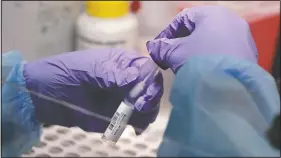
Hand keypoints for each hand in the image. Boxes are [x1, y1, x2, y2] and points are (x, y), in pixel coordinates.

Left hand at [23, 48, 162, 133]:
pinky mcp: (116, 114)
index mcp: (121, 62)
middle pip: (150, 87)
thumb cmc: (63, 73)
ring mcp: (122, 97)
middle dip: (151, 97)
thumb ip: (110, 73)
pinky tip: (136, 129)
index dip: (150, 80)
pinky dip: (140, 124)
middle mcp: (126, 79)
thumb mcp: (85, 69)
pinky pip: (135, 119)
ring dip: (148, 112)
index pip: (146, 68)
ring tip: (139, 121)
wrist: (43, 95)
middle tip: (141, 107)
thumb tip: (135, 77)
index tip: (143, 93)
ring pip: (146, 104)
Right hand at [146, 6, 257, 72]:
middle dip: (182, 42)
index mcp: (213, 14)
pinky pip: (224, 52)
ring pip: (212, 41)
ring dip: (196, 50)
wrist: (231, 86)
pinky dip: (211, 57)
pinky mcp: (248, 55)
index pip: (183, 18)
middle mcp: (231, 21)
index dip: (167, 32)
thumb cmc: (200, 61)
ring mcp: (243, 38)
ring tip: (186, 65)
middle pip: (199, 29)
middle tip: (171, 56)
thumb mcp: (175, 53)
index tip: (158, 47)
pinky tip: (204, 71)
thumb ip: (161, 48)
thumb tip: (153, 47)